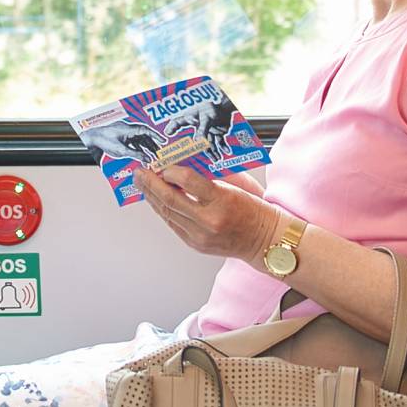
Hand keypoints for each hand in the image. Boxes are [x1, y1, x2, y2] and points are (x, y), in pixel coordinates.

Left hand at [136, 163, 278, 261]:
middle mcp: (209, 220)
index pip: (189, 181)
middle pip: (171, 199)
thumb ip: (214, 174)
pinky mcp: (196, 244)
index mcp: (222, 201)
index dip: (171, 171)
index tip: (162, 164)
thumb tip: (187, 162)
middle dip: (151, 184)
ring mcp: (200, 235)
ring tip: (142, 184)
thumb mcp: (239, 184)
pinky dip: (162, 210)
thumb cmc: (255, 210)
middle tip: (140, 173)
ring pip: (168, 213)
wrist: (265, 241)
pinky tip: (156, 200)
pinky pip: (173, 224)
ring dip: (152, 197)